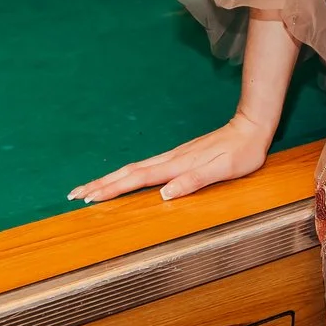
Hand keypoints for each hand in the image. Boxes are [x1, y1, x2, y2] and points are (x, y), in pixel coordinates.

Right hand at [69, 114, 272, 204]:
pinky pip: (145, 168)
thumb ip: (194, 180)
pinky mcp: (178, 156)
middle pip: (128, 173)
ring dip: (110, 179)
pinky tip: (124, 179)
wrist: (251, 127)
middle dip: (100, 184)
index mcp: (177, 165)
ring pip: (134, 169)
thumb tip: (163, 194)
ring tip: (90, 188)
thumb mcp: (224, 170)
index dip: (112, 190)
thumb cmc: (242, 152)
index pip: (137, 179)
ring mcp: (173, 157)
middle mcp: (170, 160)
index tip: (88, 198)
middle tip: (74, 195)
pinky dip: (127, 175)